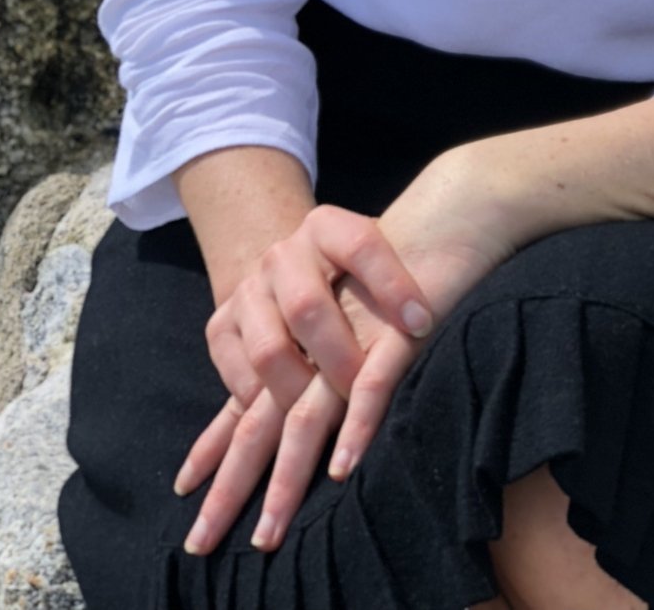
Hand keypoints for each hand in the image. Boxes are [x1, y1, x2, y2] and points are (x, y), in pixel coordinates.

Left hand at [176, 148, 523, 555]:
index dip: (212, 446)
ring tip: (271, 526)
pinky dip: (356, 426)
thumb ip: (296, 361)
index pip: (241, 394)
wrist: (443, 211)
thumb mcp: (333, 312)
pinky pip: (373, 380)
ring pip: (308, 407)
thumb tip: (266, 415)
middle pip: (261, 409)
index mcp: (275, 311)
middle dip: (237, 480)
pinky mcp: (396, 326)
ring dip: (290, 473)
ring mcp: (345, 319)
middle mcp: (297, 314)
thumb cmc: (389, 259)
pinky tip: (342, 467)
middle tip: (213, 540)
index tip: (187, 491)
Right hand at [200, 202, 436, 421]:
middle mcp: (282, 255)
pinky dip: (261, 406)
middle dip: (341, 359)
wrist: (296, 265)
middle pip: (308, 307)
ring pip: (270, 351)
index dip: (393, 285)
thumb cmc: (359, 277)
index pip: (361, 245)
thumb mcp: (382, 265)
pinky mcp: (221, 328)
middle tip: (366, 392)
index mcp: (326, 228)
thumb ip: (402, 284)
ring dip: (301, 394)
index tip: (423, 325)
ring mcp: (248, 291)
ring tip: (328, 422)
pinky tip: (284, 426)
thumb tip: (431, 325)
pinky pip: (237, 376)